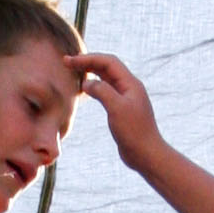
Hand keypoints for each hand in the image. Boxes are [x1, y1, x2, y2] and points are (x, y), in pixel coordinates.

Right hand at [68, 52, 162, 171]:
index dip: (88, 58)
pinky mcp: (122, 109)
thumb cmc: (134, 132)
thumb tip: (86, 82)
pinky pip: (106, 90)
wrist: (146, 154)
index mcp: (130, 83)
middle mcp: (129, 87)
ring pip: (106, 78)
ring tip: (73, 71)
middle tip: (67, 62)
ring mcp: (126, 98)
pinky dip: (94, 85)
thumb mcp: (116, 108)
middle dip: (87, 62)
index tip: (69, 61)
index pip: (108, 62)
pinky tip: (84, 89)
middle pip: (107, 67)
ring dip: (90, 72)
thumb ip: (102, 91)